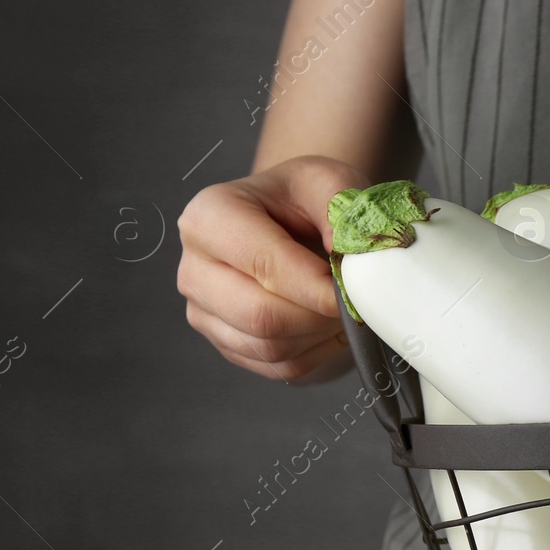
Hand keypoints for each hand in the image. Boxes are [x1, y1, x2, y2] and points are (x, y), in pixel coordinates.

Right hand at [177, 155, 367, 383]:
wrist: (290, 218)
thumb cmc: (304, 200)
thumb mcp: (329, 183)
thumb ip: (343, 213)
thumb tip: (350, 262)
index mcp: (210, 217)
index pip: (266, 266)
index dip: (318, 287)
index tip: (354, 292)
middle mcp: (195, 266)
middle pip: (262, 317)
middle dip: (320, 316)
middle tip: (353, 301)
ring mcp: (204, 310)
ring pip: (271, 347)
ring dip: (320, 335)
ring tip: (340, 306)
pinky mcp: (225, 342)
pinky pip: (277, 366)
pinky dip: (314, 352)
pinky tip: (326, 324)